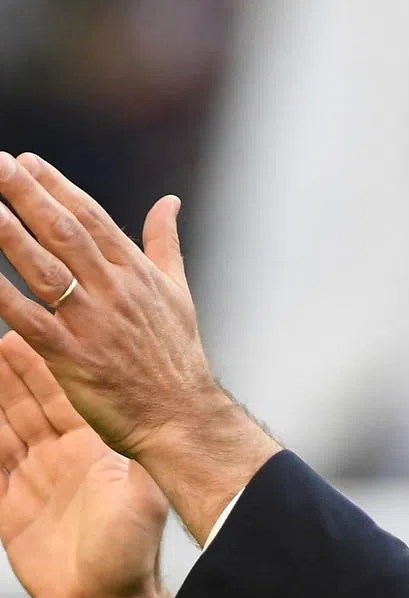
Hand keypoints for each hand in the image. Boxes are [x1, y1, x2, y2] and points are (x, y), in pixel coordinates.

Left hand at [0, 151, 281, 543]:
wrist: (184, 417)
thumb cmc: (180, 360)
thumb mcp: (180, 293)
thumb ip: (164, 244)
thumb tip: (168, 202)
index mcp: (138, 275)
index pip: (93, 219)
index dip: (58, 187)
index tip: (27, 162)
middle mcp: (115, 292)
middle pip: (64, 233)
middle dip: (27, 195)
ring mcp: (93, 324)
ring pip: (44, 268)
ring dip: (9, 234)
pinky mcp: (73, 357)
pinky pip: (28, 319)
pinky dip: (2, 295)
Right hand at [0, 331, 168, 597]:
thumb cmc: (130, 554)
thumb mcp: (139, 494)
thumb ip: (133, 455)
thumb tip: (150, 414)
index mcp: (94, 454)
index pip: (65, 400)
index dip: (44, 368)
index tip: (25, 335)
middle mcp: (64, 462)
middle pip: (30, 406)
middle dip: (11, 372)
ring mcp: (34, 483)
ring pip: (4, 429)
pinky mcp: (9, 509)